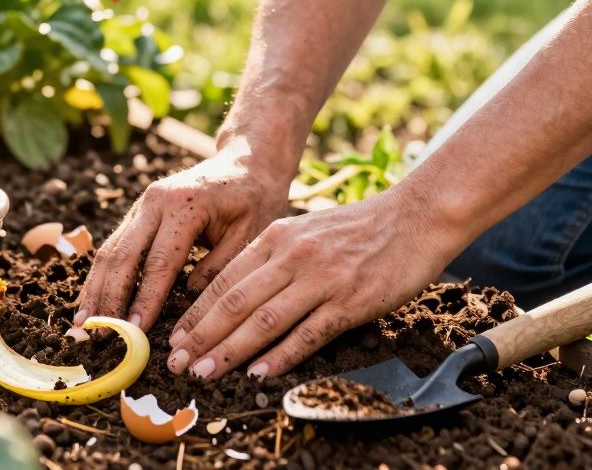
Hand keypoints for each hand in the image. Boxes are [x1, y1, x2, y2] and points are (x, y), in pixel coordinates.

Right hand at [75, 140, 291, 330]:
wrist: (247, 160)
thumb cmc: (254, 199)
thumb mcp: (251, 234)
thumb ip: (220, 268)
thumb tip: (187, 303)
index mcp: (185, 205)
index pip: (159, 262)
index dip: (145, 299)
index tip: (134, 332)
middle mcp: (155, 200)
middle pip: (123, 255)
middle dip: (108, 298)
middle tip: (97, 335)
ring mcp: (142, 204)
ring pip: (110, 250)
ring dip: (95, 289)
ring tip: (82, 325)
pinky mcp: (138, 213)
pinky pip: (114, 246)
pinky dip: (101, 276)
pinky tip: (92, 301)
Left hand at [165, 186, 465, 379]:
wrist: (416, 217)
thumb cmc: (360, 228)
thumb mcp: (306, 230)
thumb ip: (273, 256)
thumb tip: (237, 292)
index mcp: (277, 237)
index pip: (224, 279)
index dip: (196, 313)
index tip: (175, 338)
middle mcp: (293, 256)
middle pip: (235, 303)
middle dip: (201, 336)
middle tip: (177, 363)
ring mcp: (321, 279)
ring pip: (263, 321)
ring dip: (229, 351)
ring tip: (205, 372)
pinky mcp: (350, 301)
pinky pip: (307, 333)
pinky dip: (279, 356)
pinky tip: (258, 373)